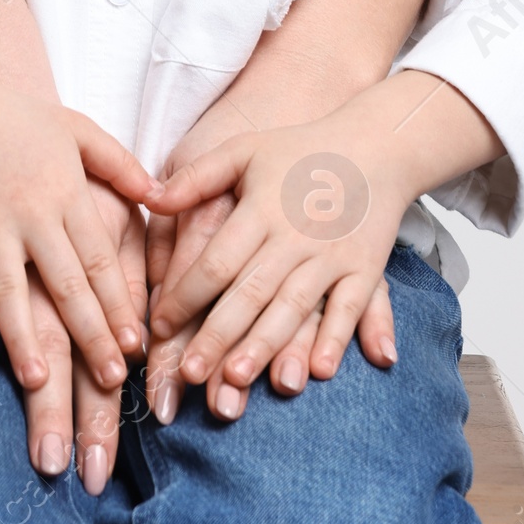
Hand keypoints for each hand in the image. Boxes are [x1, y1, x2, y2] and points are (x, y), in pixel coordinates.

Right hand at [0, 76, 153, 393]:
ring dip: (24, 336)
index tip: (137, 345)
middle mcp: (31, 215)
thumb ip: (121, 166)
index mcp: (66, 194)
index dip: (119, 303)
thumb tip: (163, 196)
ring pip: (11, 289)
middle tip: (112, 380)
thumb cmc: (15, 116)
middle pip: (67, 282)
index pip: (101, 258)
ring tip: (39, 379)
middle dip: (91, 333)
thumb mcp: (78, 131)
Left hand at [149, 75, 495, 391]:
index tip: (159, 326)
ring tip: (235, 378)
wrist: (375, 145)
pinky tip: (316, 371)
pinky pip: (349, 308)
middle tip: (188, 374)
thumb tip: (148, 199)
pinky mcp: (365, 268)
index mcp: (261, 208)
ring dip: (264, 345)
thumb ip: (196, 178)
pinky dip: (335, 338)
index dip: (185, 295)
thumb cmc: (299, 151)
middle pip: (250, 292)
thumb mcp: (244, 150)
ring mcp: (332, 254)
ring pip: (294, 307)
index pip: (216, 260)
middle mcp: (294, 235)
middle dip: (217, 334)